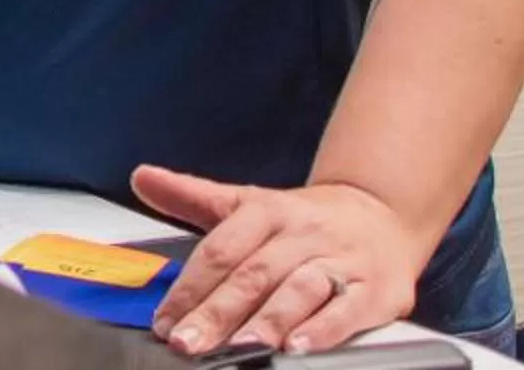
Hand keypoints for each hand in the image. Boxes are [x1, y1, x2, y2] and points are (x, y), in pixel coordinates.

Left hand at [134, 165, 429, 355]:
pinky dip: (323, 329)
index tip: (164, 320)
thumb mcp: (247, 203)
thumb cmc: (303, 219)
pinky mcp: (375, 289)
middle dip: (217, 311)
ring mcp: (340, 260)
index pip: (220, 250)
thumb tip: (141, 177)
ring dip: (268, 319)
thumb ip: (191, 196)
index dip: (189, 287)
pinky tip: (298, 346)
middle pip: (253, 274)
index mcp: (265, 211)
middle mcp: (301, 234)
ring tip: (239, 345)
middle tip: (187, 341)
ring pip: (299, 289)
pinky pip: (348, 309)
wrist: (382, 214)